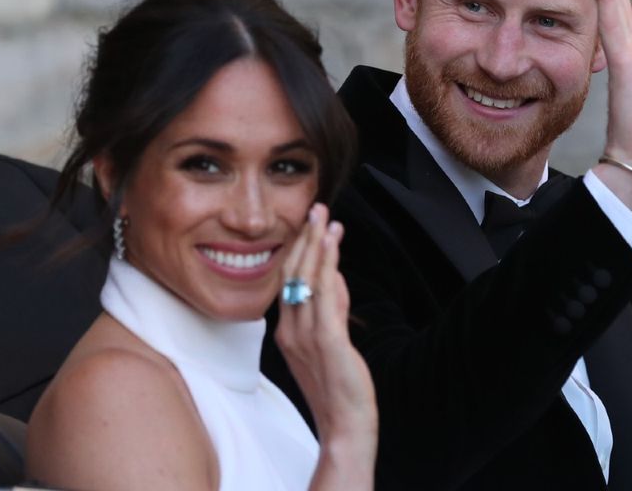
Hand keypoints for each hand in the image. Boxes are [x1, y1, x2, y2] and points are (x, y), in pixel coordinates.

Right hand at [275, 203, 376, 487]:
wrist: (344, 423)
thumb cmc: (338, 385)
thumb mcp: (331, 340)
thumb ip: (332, 308)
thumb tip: (336, 277)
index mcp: (286, 330)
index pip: (288, 281)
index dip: (298, 250)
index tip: (309, 224)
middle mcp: (290, 329)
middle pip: (293, 274)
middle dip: (305, 238)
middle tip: (316, 208)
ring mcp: (306, 335)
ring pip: (307, 279)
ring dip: (316, 244)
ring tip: (324, 216)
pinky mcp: (327, 341)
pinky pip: (325, 295)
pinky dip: (327, 265)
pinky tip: (332, 244)